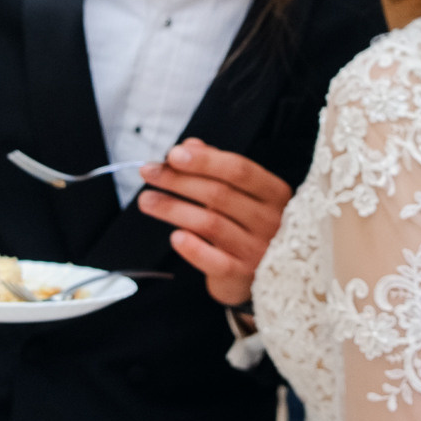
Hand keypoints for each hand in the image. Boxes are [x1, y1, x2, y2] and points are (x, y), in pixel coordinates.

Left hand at [134, 139, 289, 306]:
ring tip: (147, 200)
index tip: (172, 154)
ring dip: (173, 209)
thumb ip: (216, 166)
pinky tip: (174, 237)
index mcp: (274, 192)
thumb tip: (189, 145)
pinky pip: (214, 261)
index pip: (239, 170)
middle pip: (219, 194)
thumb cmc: (246, 222)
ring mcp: (257, 249)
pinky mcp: (242, 274)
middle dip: (178, 181)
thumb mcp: (240, 192)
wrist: (261, 272)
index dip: (204, 160)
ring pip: (210, 224)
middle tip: (148, 173)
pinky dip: (193, 249)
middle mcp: (271, 220)